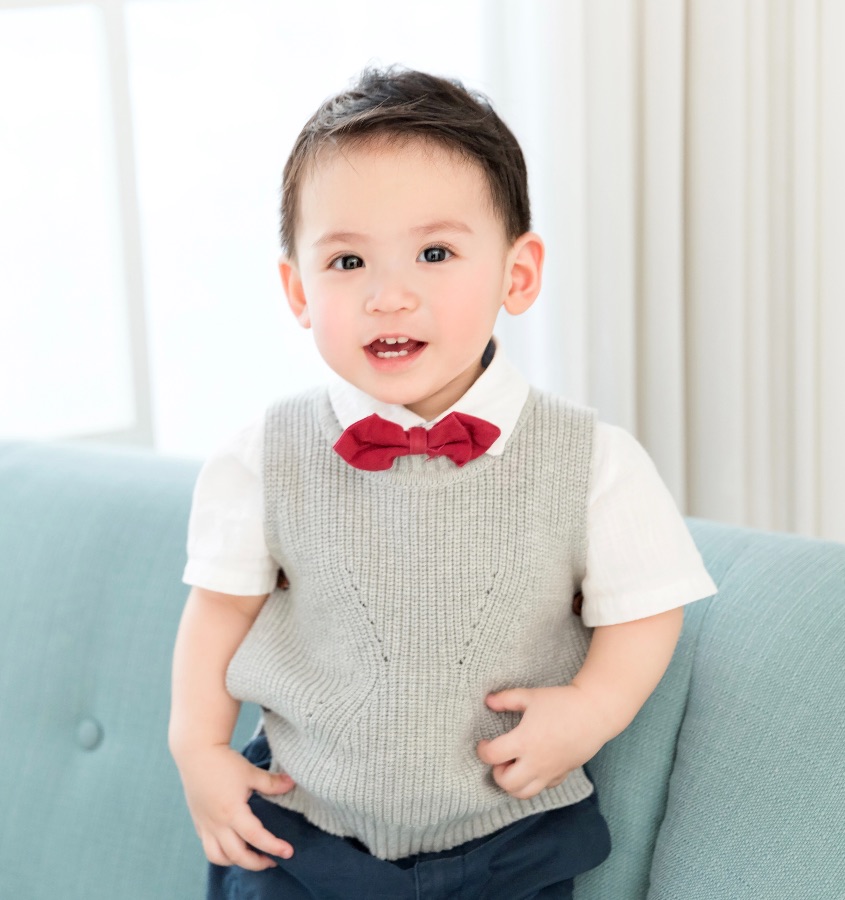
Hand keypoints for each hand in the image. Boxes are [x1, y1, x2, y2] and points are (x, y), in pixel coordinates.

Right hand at [176, 743, 295, 869]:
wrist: (196, 753)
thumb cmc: (224, 762)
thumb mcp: (250, 772)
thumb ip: (272, 782)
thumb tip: (292, 783)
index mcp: (232, 811)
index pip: (256, 837)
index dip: (273, 847)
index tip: (288, 852)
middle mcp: (217, 823)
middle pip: (237, 855)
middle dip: (257, 863)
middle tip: (274, 860)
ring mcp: (206, 825)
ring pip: (219, 857)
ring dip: (237, 862)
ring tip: (253, 857)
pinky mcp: (199, 822)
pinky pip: (209, 847)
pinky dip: (222, 853)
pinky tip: (234, 846)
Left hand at [476, 685, 610, 800]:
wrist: (594, 712)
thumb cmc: (561, 702)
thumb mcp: (530, 696)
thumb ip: (506, 699)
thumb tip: (488, 701)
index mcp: (524, 741)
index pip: (492, 756)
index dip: (482, 750)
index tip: (483, 743)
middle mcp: (535, 762)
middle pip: (506, 783)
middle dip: (497, 773)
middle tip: (500, 757)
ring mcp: (550, 771)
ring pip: (524, 793)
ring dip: (513, 784)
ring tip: (513, 766)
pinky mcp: (562, 774)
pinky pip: (542, 789)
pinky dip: (533, 783)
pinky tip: (533, 766)